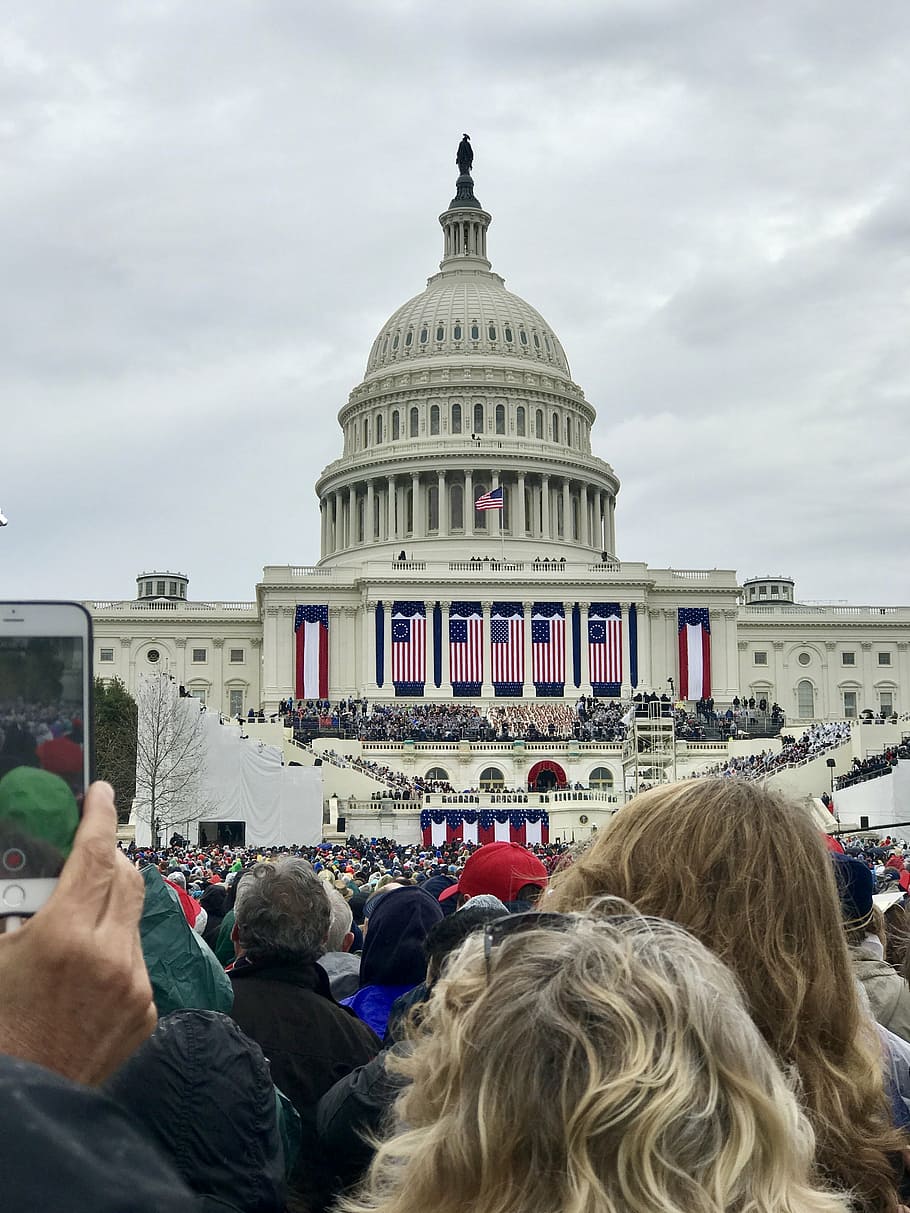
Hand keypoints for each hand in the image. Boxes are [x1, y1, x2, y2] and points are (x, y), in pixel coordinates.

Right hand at [0, 781, 155, 1083]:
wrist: (25, 1101)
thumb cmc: (0, 1025)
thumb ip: (20, 910)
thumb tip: (35, 872)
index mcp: (64, 937)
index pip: (93, 856)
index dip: (98, 817)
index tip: (101, 793)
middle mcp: (110, 956)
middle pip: (125, 877)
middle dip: (108, 859)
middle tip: (88, 855)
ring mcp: (134, 984)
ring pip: (133, 918)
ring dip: (110, 909)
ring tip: (78, 927)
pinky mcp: (146, 1009)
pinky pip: (136, 960)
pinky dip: (115, 952)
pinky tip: (86, 974)